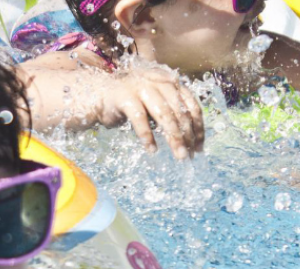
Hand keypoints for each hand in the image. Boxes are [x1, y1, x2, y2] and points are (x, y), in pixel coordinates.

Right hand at [19, 58, 203, 159]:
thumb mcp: (156, 106)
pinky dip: (147, 136)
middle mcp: (158, 82)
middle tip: (190, 156)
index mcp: (170, 83)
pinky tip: (152, 150)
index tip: (200, 147)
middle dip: (188, 136)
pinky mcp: (124, 96)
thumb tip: (193, 140)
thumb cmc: (132, 103)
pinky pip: (140, 119)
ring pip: (164, 115)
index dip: (198, 127)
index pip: (192, 106)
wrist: (99, 94)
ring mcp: (141, 87)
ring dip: (174, 138)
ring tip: (179, 156)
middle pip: (180, 112)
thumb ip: (173, 114)